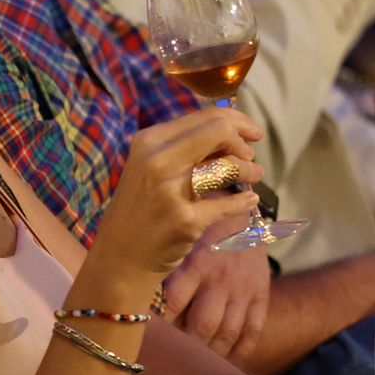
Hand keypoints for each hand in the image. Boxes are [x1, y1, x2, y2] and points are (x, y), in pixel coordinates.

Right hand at [91, 108, 264, 280]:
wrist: (120, 257)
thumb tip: (232, 131)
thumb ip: (185, 148)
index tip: (251, 133)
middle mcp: (157, 161)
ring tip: (255, 176)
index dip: (237, 121)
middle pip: (219, 132)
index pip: (205, 116)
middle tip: (251, 156)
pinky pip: (228, 205)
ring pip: (227, 166)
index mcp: (149, 141)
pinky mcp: (185, 221)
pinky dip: (244, 201)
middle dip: (244, 142)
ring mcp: (171, 191)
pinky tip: (250, 200)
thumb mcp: (150, 167)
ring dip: (249, 170)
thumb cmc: (140, 209)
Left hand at [162, 216, 270, 361]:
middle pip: (203, 325)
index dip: (161, 325)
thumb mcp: (180, 241)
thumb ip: (164, 268)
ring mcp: (243, 289)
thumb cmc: (199, 231)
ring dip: (211, 354)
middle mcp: (221, 279)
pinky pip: (253, 331)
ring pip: (228, 333)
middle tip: (172, 357)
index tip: (149, 337)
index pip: (174, 303)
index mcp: (196, 263)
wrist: (243, 214)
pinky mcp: (261, 295)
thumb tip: (138, 300)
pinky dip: (240, 353)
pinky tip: (226, 364)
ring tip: (196, 364)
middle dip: (187, 346)